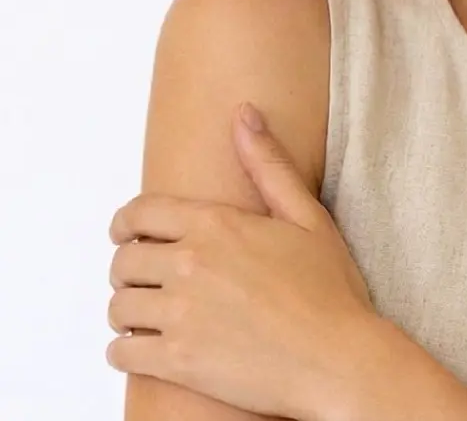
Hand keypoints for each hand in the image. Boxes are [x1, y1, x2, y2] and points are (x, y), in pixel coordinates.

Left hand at [107, 102, 378, 420]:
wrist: (337, 359)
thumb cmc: (329, 289)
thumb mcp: (306, 215)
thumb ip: (268, 164)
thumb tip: (244, 114)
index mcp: (217, 225)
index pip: (139, 213)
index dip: (126, 222)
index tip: (128, 232)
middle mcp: (190, 265)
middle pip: (123, 260)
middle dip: (130, 267)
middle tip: (146, 276)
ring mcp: (180, 315)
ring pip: (118, 307)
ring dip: (127, 308)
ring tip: (149, 312)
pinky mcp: (177, 362)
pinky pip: (120, 353)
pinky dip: (125, 349)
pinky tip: (147, 346)